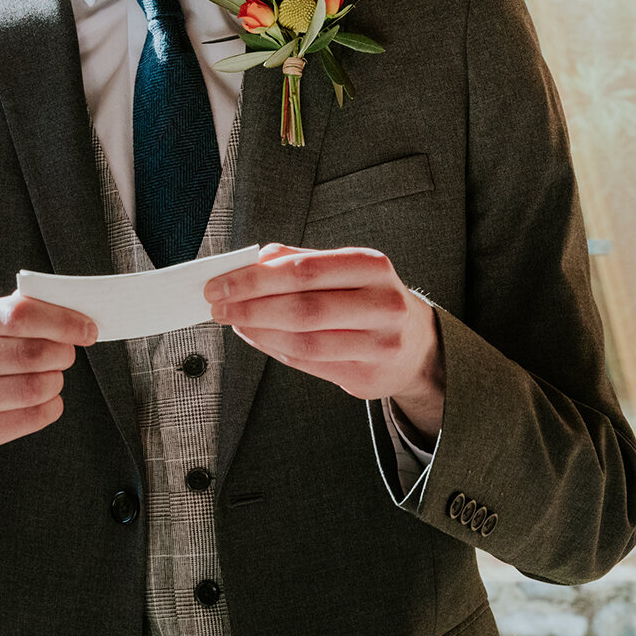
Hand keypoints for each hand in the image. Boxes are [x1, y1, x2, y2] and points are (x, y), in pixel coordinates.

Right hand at [0, 292, 97, 534]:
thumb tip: (72, 303)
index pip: (15, 314)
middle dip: (61, 353)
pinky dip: (50, 409)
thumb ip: (19, 316)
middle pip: (26, 352)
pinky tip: (49, 404)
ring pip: (30, 388)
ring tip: (53, 380)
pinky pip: (27, 419)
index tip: (88, 329)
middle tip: (69, 356)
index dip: (60, 320)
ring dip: (55, 382)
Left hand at [205, 243, 443, 440]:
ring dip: (258, 332)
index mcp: (372, 266)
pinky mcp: (367, 375)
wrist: (418, 344)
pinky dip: (274, 349)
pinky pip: (309, 364)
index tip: (220, 283)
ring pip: (304, 341)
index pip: (304, 271)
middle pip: (303, 307)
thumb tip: (254, 259)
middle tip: (217, 305)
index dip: (255, 279)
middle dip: (250, 306)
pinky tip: (256, 337)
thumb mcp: (347, 268)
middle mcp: (382, 304)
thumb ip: (302, 260)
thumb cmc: (370, 298)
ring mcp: (378, 344)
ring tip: (233, 321)